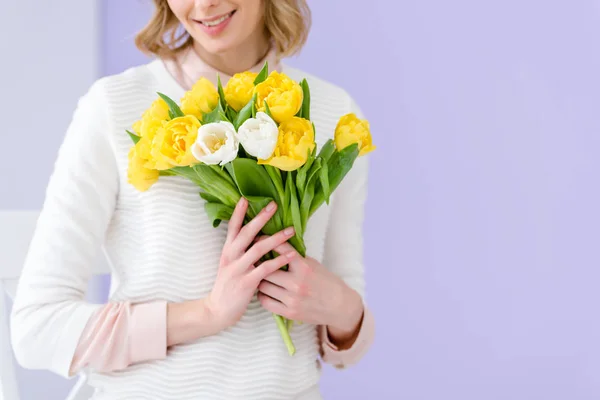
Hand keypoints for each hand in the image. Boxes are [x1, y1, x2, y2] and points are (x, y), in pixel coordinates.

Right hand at [205, 197, 296, 331]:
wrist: (217, 310)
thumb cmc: (227, 286)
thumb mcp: (229, 265)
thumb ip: (239, 251)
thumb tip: (255, 237)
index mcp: (227, 251)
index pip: (232, 227)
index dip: (239, 213)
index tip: (246, 198)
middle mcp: (231, 257)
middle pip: (246, 233)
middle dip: (260, 218)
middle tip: (274, 205)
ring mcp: (238, 269)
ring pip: (258, 248)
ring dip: (276, 238)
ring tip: (291, 230)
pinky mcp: (246, 282)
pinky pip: (265, 268)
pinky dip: (279, 260)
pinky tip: (291, 255)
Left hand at [257, 242, 363, 345]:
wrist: (339, 306)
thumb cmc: (326, 282)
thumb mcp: (313, 264)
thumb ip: (295, 257)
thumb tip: (274, 245)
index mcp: (303, 267)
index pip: (280, 249)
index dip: (266, 241)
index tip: (257, 239)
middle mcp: (296, 283)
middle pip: (266, 269)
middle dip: (259, 263)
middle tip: (254, 260)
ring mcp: (292, 299)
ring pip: (263, 285)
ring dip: (259, 279)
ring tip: (259, 275)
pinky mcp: (289, 312)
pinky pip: (265, 301)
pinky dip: (262, 295)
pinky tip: (264, 290)